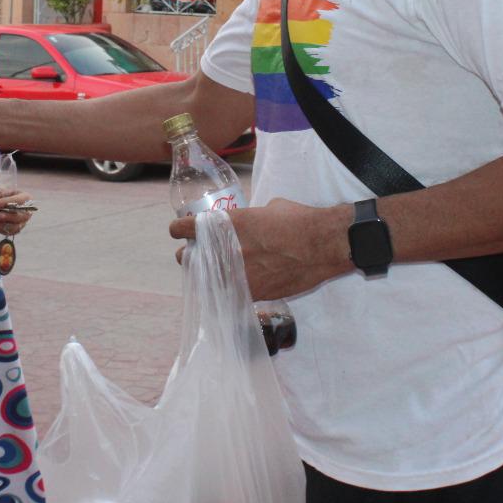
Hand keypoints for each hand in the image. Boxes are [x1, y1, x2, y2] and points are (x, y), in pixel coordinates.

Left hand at [0, 188, 33, 235]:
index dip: (5, 202)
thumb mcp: (2, 190)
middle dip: (6, 216)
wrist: (6, 204)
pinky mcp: (14, 230)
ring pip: (13, 227)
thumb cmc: (6, 195)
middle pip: (19, 217)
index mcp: (26, 198)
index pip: (17, 201)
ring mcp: (21, 223)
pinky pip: (6, 232)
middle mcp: (26, 212)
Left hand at [169, 199, 353, 300]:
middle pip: (188, 259)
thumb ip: (248, 218)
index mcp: (228, 225)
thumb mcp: (268, 209)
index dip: (178, 230)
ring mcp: (239, 276)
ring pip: (207, 281)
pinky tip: (236, 284)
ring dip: (207, 275)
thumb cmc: (299, 220)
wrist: (324, 244)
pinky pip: (232, 292)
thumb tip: (245, 224)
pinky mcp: (254, 293)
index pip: (185, 229)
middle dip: (189, 256)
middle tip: (196, 254)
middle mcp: (227, 252)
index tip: (178, 231)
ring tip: (214, 271)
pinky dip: (231, 288)